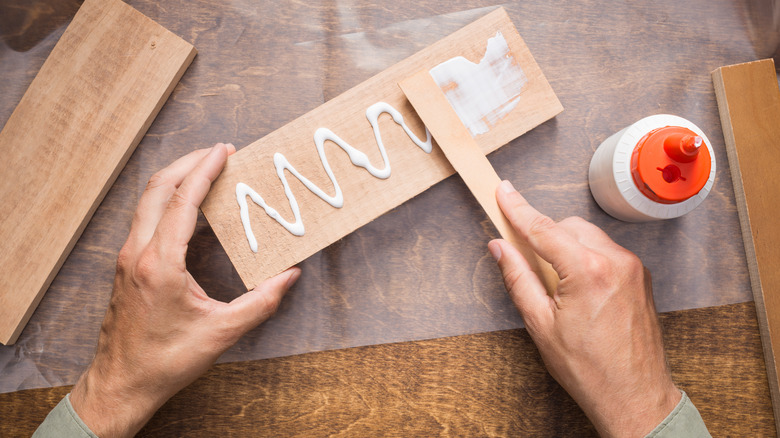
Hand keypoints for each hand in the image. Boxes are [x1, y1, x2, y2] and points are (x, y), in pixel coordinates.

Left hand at [70, 143, 300, 436]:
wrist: (121, 383)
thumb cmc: (166, 361)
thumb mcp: (221, 333)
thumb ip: (261, 302)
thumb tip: (289, 276)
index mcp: (160, 264)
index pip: (181, 201)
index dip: (204, 171)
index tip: (224, 151)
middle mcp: (138, 253)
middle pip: (157, 188)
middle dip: (188, 163)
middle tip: (218, 153)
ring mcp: (128, 258)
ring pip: (147, 201)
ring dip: (175, 180)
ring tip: (205, 172)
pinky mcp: (127, 266)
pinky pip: (145, 218)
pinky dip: (167, 201)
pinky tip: (189, 208)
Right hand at [487, 180, 678, 437]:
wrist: (635, 396)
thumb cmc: (589, 368)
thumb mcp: (540, 324)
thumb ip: (518, 278)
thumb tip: (500, 248)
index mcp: (588, 271)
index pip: (543, 228)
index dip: (518, 208)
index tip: (503, 191)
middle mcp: (616, 261)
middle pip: (567, 227)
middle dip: (544, 236)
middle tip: (528, 261)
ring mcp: (633, 267)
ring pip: (588, 237)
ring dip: (566, 248)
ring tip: (558, 286)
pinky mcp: (641, 275)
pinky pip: (606, 251)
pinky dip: (586, 258)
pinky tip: (579, 289)